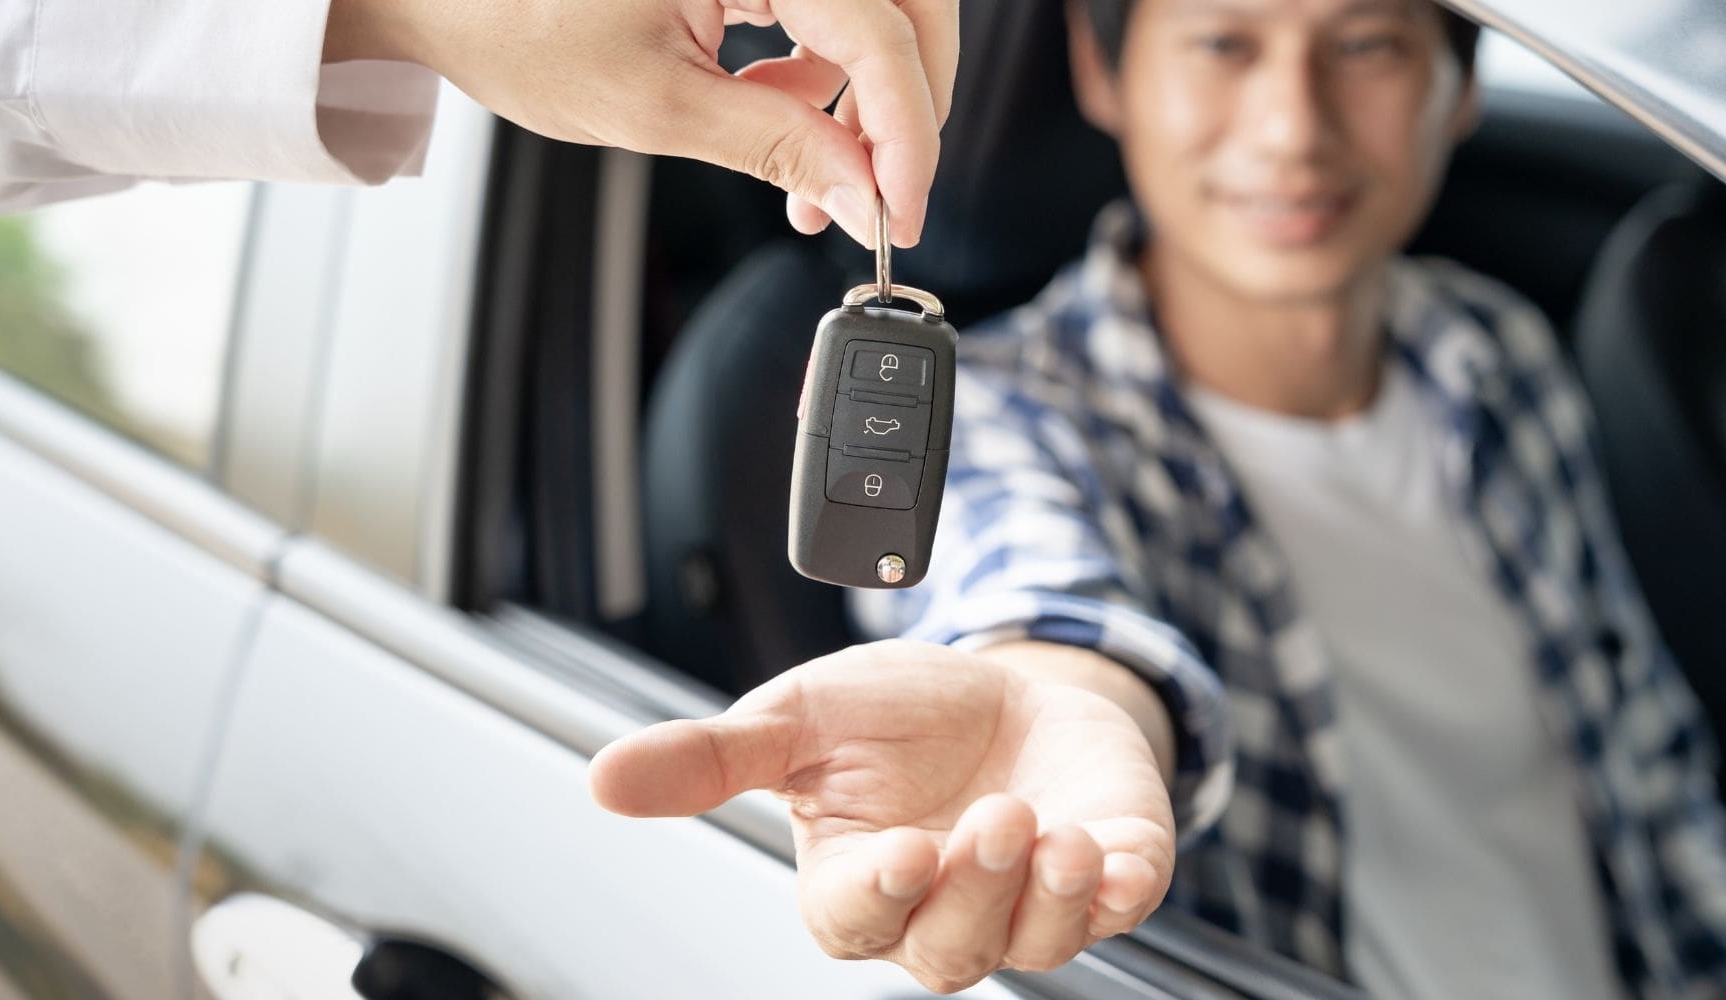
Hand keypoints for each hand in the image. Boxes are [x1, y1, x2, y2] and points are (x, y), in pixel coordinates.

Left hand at [323, 0, 957, 247]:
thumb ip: (777, 149)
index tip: (897, 215)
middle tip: (876, 195)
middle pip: (906, 11)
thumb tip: (863, 197)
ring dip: (864, 100)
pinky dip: (824, 74)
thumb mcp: (656, 106)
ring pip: (878, 13)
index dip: (904, 138)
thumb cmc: (516, 21)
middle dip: (901, 111)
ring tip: (809, 173)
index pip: (880, 35)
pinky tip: (780, 115)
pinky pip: (831, 7)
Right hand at [588, 639, 1175, 992]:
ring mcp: (1031, 902)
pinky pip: (1120, 908)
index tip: (905, 850)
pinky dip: (1120, 890)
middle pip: (950, 949)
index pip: (856, 921)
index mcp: (860, 881)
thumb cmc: (901, 714)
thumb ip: (715, 757)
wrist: (1009, 685)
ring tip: (1056, 832)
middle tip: (993, 818)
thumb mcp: (801, 716)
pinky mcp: (1107, 876)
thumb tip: (605, 777)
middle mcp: (943, 910)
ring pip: (1035, 944)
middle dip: (974, 892)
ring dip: (1049, 898)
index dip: (880, 896)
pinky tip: (1113, 854)